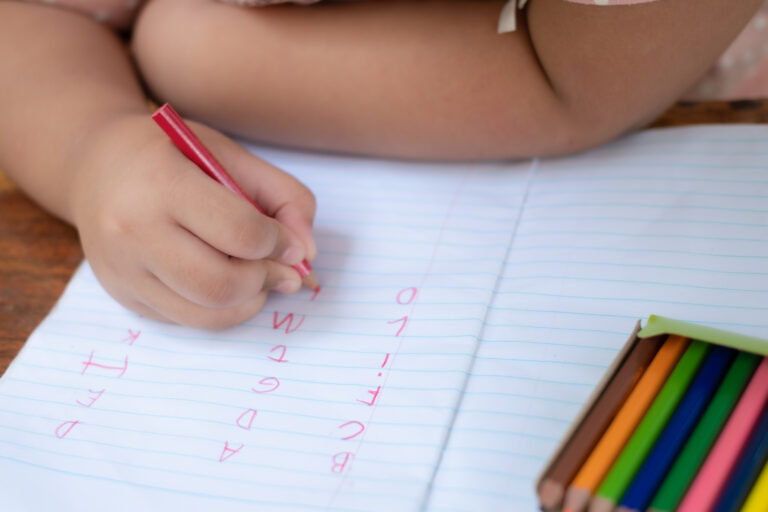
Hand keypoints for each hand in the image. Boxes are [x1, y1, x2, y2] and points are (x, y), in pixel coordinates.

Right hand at [69, 114, 316, 328]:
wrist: (96, 166)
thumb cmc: (172, 155)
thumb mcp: (230, 155)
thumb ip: (283, 196)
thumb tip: (306, 253)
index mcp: (163, 183)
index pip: (240, 233)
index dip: (281, 244)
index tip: (292, 244)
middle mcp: (133, 231)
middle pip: (222, 284)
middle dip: (267, 280)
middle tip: (284, 270)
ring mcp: (123, 270)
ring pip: (207, 314)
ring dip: (250, 302)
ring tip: (260, 278)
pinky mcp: (123, 295)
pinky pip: (188, 321)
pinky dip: (222, 310)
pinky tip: (227, 283)